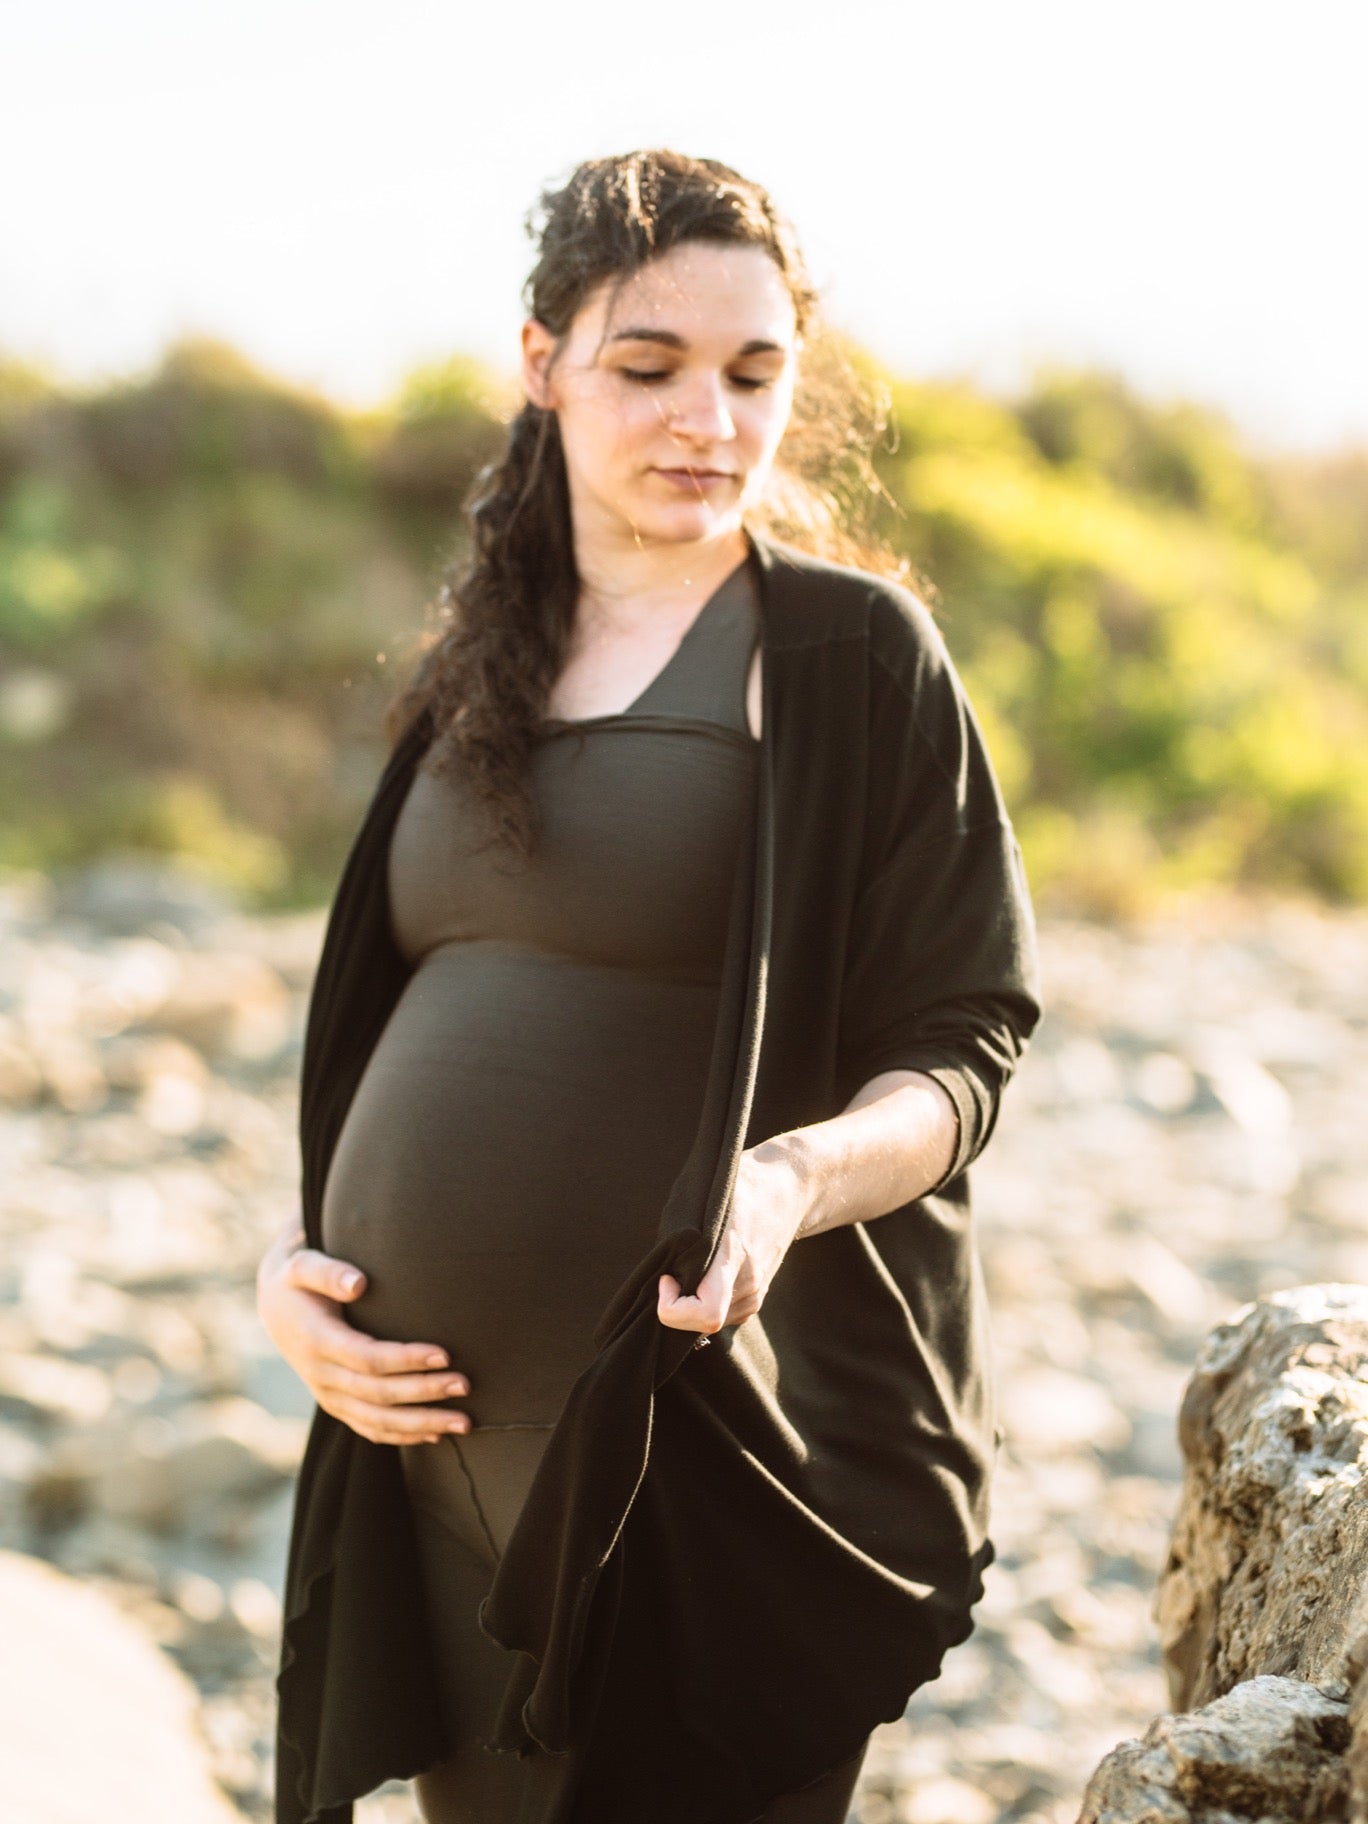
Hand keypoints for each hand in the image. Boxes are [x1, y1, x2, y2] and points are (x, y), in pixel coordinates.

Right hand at [255, 1221, 471, 1445]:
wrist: (275, 1306)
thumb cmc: (297, 1279)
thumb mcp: (303, 1265)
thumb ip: (328, 1271)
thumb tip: (358, 1283)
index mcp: (316, 1341)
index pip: (367, 1358)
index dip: (406, 1360)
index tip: (445, 1354)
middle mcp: (321, 1375)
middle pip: (378, 1394)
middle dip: (424, 1392)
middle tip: (465, 1386)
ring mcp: (328, 1395)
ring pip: (377, 1421)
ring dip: (422, 1425)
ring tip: (464, 1423)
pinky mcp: (336, 1405)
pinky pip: (369, 1429)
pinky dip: (402, 1436)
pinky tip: (435, 1436)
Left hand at [656, 1147, 807, 1334]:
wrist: (791, 1189)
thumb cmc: (743, 1184)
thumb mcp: (706, 1195)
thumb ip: (681, 1231)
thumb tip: (660, 1262)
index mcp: (733, 1252)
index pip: (707, 1311)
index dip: (674, 1307)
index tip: (666, 1278)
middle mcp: (748, 1279)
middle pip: (704, 1323)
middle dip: (676, 1307)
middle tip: (670, 1276)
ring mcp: (756, 1290)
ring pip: (712, 1325)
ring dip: (690, 1308)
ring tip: (686, 1272)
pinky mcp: (758, 1295)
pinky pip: (724, 1316)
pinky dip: (704, 1305)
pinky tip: (701, 1279)